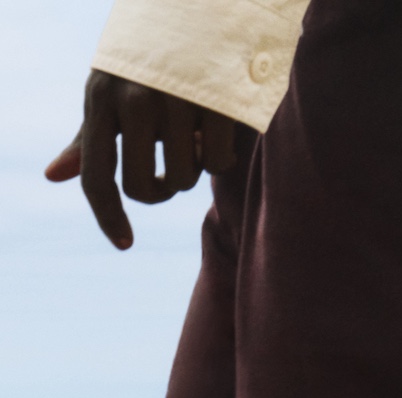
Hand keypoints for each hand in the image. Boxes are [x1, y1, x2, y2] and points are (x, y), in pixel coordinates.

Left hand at [45, 70, 237, 250]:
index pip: (96, 175)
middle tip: (170, 172)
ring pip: (184, 178)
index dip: (108, 215)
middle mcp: (133, 98)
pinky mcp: (214, 103)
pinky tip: (219, 133)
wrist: (199, 14)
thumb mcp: (111, 92)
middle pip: (141, 186)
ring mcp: (175, 99)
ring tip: (196, 137)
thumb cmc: (148, 63)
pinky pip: (217, 163)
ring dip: (195, 171)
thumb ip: (89, 138)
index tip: (124, 243)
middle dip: (160, 191)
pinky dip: (221, 160)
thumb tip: (54, 176)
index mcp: (101, 97)